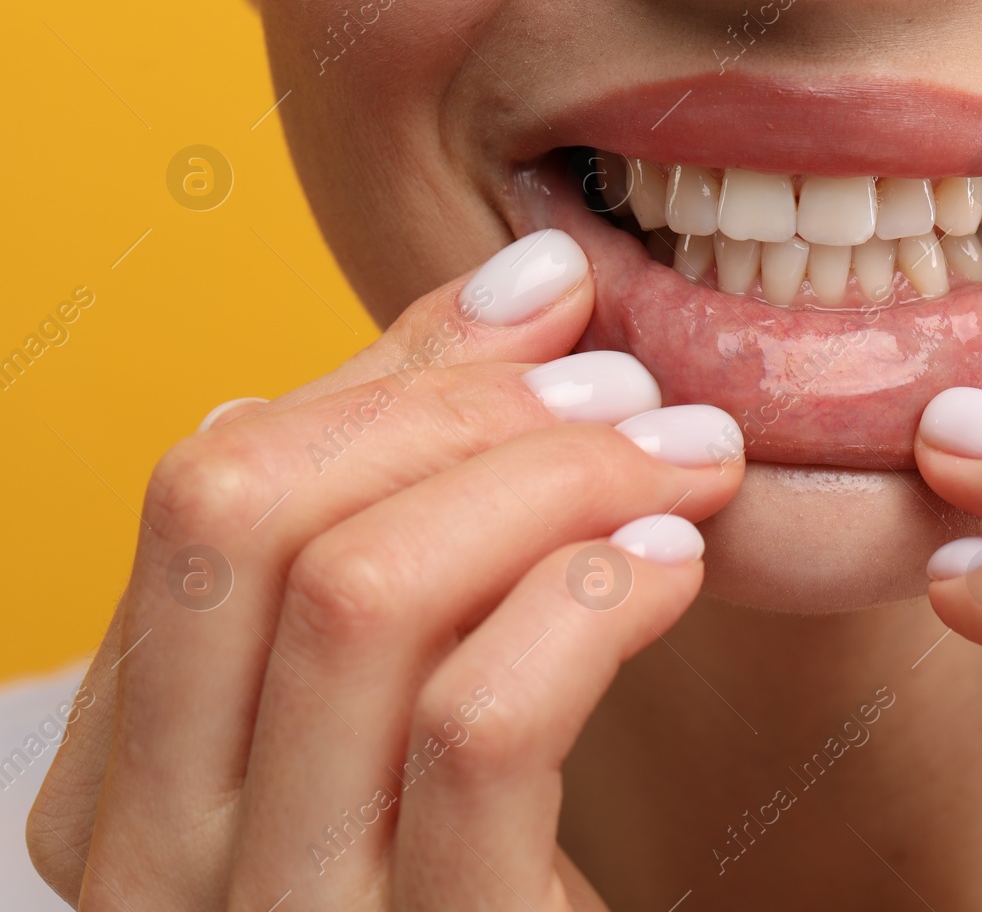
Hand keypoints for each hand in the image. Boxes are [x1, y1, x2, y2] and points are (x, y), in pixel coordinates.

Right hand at [28, 229, 745, 909]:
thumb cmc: (488, 875)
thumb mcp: (410, 694)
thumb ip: (426, 509)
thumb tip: (518, 294)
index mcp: (132, 768)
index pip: (209, 491)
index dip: (389, 369)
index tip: (549, 304)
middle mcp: (158, 847)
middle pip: (250, 513)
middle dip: (461, 407)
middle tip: (628, 388)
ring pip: (363, 594)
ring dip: (550, 480)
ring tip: (684, 460)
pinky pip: (478, 723)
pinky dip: (586, 599)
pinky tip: (673, 563)